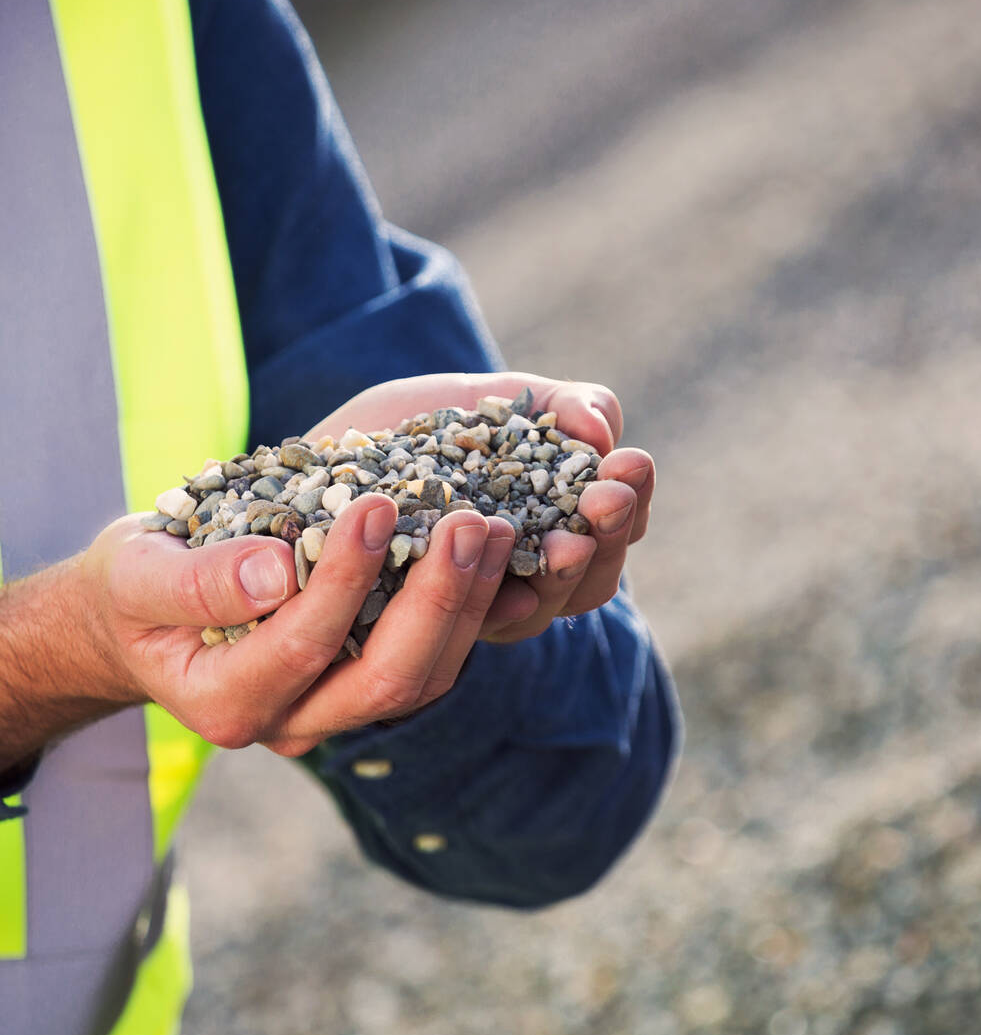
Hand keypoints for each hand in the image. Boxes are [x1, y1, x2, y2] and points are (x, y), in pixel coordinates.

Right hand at [78, 494, 514, 757]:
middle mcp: (293, 725)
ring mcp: (339, 712)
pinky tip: (497, 553)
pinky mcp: (371, 685)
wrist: (146, 618)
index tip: (378, 504)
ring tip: (495, 528)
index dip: (346, 578)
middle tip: (469, 521)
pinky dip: (473, 611)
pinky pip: (436, 662)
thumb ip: (195, 581)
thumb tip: (275, 569)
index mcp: (229, 704)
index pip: (305, 646)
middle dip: (437, 599)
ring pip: (425, 679)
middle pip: (387, 681)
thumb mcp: (135, 575)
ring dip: (469, 604)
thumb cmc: (134, 590)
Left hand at [309, 372, 653, 643]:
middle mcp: (508, 594)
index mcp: (544, 546)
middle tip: (602, 499)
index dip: (627, 509)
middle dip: (601, 540)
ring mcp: (454, 622)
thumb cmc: (402, 432)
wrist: (296, 461)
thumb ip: (556, 405)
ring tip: (556, 536)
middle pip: (581, 589)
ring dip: (544, 575)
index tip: (628, 465)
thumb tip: (603, 428)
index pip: (609, 541)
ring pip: (519, 617)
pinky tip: (460, 533)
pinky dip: (447, 583)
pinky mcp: (385, 633)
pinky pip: (430, 627)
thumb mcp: (484, 402)